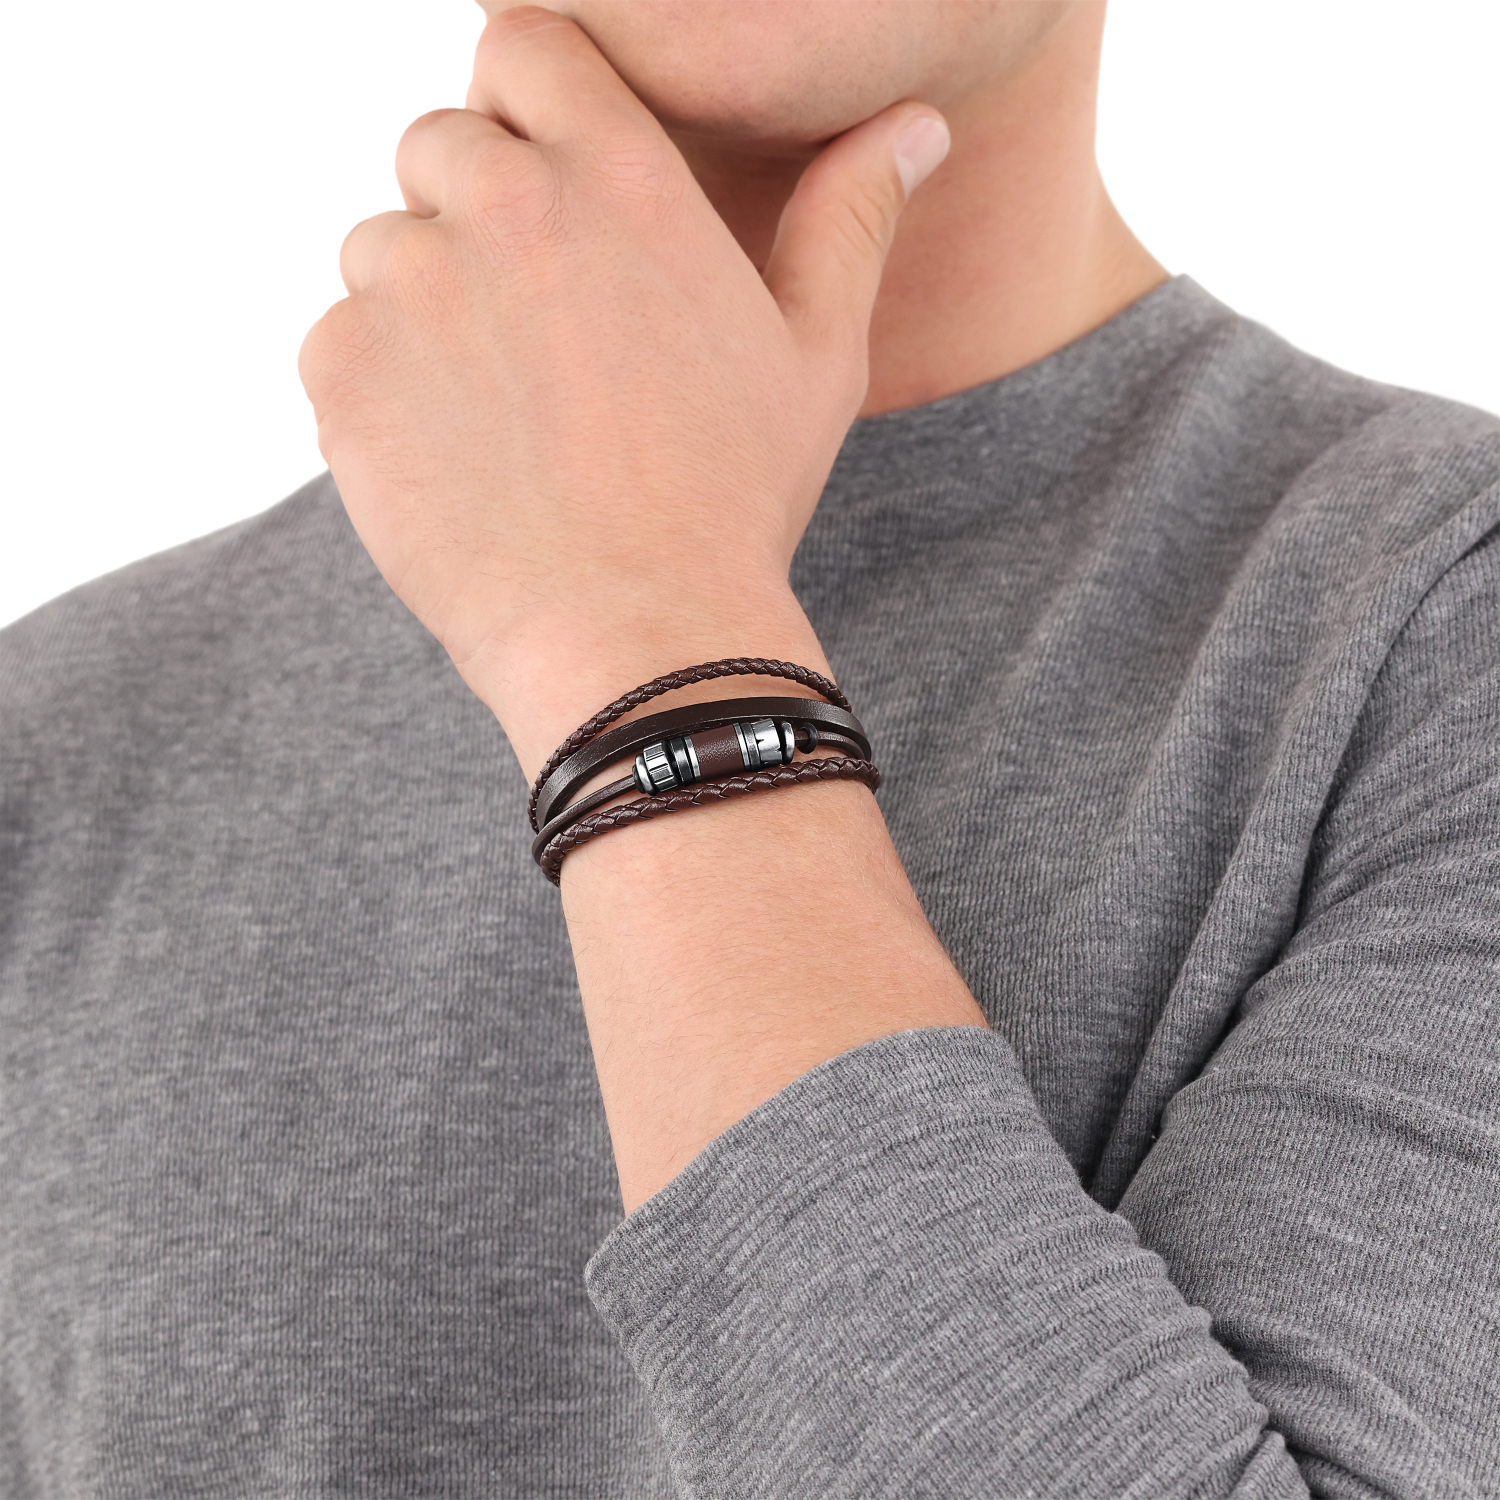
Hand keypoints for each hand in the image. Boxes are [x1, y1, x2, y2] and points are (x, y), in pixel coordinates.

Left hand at [299, 5, 949, 776]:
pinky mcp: (343, 370)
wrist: (637, 635)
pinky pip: (338, 338)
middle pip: (440, 143)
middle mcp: (502, 202)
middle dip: (473, 211)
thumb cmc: (734, 502)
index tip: (542, 178)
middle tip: (535, 331)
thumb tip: (914, 125)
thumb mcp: (818, 356)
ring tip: (502, 412)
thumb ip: (850, 217)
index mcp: (620, 176)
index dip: (523, 101)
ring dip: (425, 304)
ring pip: (381, 247)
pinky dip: (380, 386)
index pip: (523, 44)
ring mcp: (409, 285)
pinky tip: (458, 457)